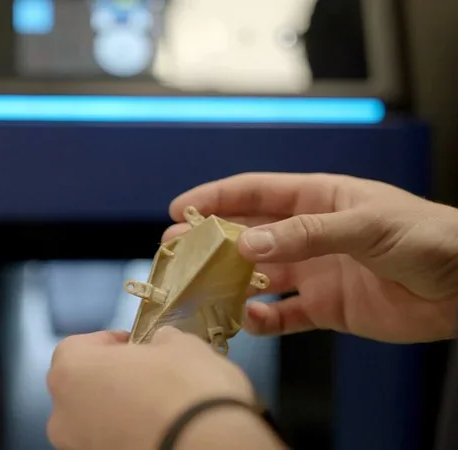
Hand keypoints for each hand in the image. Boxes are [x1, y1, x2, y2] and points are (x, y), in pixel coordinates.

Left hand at [46, 327, 282, 449]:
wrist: (207, 448)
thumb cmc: (187, 391)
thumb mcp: (181, 345)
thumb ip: (161, 340)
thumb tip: (162, 342)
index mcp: (71, 369)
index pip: (78, 346)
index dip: (110, 342)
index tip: (134, 343)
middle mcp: (63, 412)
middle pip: (82, 386)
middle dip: (111, 378)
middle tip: (147, 374)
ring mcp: (79, 446)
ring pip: (93, 420)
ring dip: (119, 411)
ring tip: (157, 407)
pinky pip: (109, 443)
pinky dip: (128, 435)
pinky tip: (158, 430)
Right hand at [166, 172, 457, 342]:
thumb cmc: (428, 237)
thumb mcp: (366, 225)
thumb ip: (305, 234)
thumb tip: (246, 244)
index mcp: (317, 198)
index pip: (255, 193)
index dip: (215, 197)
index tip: (179, 209)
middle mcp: (309, 233)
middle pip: (247, 234)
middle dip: (209, 241)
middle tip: (174, 251)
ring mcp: (315, 271)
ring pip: (257, 275)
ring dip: (228, 282)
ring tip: (199, 289)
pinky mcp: (326, 307)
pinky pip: (283, 314)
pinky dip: (262, 320)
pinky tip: (248, 321)